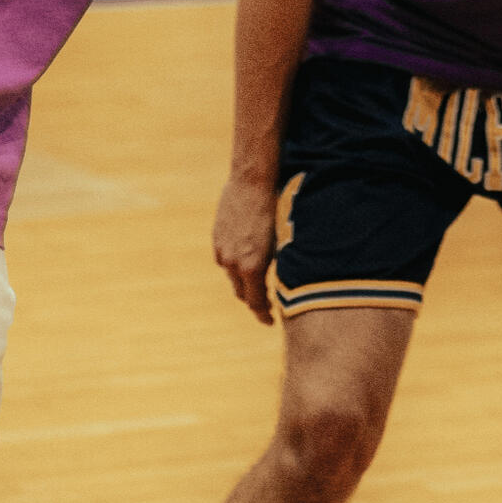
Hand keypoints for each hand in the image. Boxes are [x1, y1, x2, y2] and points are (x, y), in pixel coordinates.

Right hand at [212, 173, 280, 323]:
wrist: (252, 181)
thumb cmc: (275, 209)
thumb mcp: (281, 242)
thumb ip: (277, 266)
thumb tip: (284, 284)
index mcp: (251, 266)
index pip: (255, 302)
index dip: (263, 315)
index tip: (270, 321)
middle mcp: (233, 262)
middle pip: (242, 293)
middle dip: (254, 300)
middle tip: (267, 304)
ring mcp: (222, 250)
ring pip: (233, 275)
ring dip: (244, 281)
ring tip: (259, 279)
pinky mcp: (217, 238)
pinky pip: (226, 258)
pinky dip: (236, 263)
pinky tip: (248, 256)